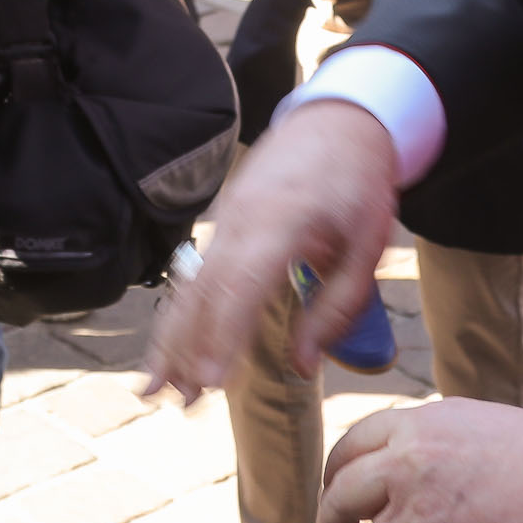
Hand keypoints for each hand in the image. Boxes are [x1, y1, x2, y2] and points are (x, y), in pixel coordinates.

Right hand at [143, 97, 399, 402]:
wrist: (340, 119)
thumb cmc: (360, 185)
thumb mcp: (367, 249)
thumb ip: (336, 310)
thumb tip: (302, 366)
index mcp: (283, 222)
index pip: (242, 285)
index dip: (223, 335)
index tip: (212, 381)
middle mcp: (243, 220)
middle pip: (204, 292)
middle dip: (188, 350)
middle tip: (181, 404)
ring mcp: (226, 218)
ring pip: (190, 285)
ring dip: (172, 339)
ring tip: (155, 390)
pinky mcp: (223, 222)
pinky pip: (196, 273)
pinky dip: (180, 315)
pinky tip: (169, 350)